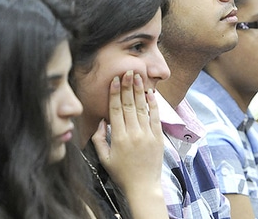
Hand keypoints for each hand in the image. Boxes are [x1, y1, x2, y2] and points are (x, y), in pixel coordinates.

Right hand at [91, 70, 163, 195]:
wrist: (143, 187)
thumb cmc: (122, 174)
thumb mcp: (104, 158)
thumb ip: (99, 139)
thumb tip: (101, 121)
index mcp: (119, 138)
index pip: (115, 110)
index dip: (114, 93)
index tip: (114, 80)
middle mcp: (133, 134)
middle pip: (129, 105)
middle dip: (128, 86)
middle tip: (128, 71)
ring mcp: (147, 135)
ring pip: (142, 108)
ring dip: (139, 91)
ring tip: (138, 76)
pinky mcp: (158, 138)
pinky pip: (155, 118)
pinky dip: (153, 105)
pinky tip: (151, 93)